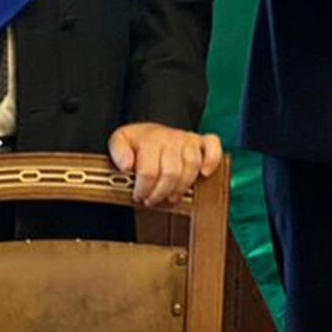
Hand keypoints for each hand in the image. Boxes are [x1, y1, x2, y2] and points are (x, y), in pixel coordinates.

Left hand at [107, 123, 225, 206]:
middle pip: (171, 173)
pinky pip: (213, 147)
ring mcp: (188, 139)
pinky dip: (212, 160)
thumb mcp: (120, 141)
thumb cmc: (138, 141)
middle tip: (151, 200)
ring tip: (170, 197)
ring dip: (181, 187)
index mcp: (151, 138)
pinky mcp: (201, 141)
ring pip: (191, 166)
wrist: (152, 131)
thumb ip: (118, 151)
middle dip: (160, 193)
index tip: (138, 196)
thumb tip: (127, 165)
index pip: (149, 171)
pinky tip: (204, 173)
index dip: (143, 189)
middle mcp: (172, 137)